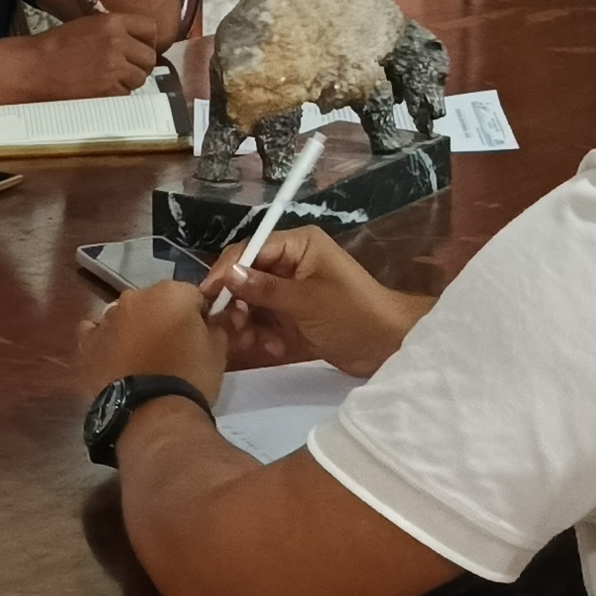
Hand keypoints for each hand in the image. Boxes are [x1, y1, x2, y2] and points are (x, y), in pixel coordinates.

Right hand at [32, 9, 159, 98]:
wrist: (35, 68)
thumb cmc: (57, 47)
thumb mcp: (88, 25)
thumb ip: (115, 30)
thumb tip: (138, 42)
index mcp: (112, 23)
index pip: (150, 28)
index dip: (148, 40)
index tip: (141, 47)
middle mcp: (117, 43)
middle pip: (149, 57)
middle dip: (140, 64)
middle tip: (126, 67)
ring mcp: (114, 68)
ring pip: (140, 78)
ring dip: (129, 80)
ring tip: (110, 78)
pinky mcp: (108, 90)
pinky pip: (126, 94)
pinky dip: (116, 94)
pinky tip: (100, 87)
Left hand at [76, 278, 225, 404]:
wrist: (153, 412)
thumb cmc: (191, 377)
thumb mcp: (219, 349)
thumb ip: (216, 324)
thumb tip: (211, 318)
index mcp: (171, 291)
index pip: (192, 295)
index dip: (198, 315)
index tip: (200, 336)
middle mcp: (136, 296)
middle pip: (156, 302)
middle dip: (164, 319)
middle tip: (173, 350)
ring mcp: (108, 318)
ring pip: (126, 315)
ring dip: (135, 329)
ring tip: (144, 360)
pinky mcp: (88, 342)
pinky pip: (95, 332)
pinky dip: (106, 339)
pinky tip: (114, 356)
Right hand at [202, 226, 425, 376]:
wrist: (387, 347)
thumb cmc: (353, 314)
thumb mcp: (307, 301)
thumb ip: (265, 289)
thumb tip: (227, 274)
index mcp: (298, 245)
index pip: (250, 249)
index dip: (226, 271)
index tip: (207, 297)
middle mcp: (291, 263)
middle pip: (246, 277)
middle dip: (238, 304)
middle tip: (234, 329)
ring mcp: (290, 290)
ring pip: (252, 302)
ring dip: (249, 324)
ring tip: (253, 344)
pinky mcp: (292, 315)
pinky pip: (264, 321)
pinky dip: (263, 335)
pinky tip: (274, 350)